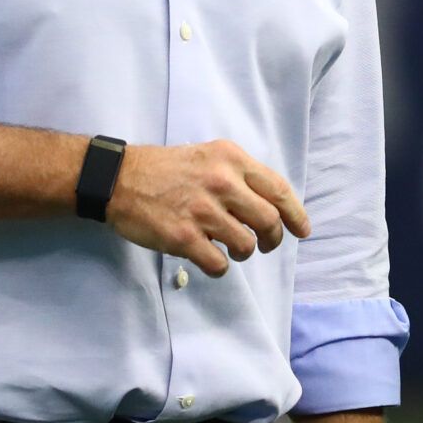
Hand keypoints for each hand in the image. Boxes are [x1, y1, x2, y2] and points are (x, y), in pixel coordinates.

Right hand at [105, 139, 310, 276]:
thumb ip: (239, 175)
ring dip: (244, 252)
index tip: (302, 230)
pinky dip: (221, 267)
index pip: (279, 189)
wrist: (119, 179)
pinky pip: (219, 263)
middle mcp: (222, 182)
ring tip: (233, 250)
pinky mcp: (184, 237)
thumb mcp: (209, 156)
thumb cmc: (167, 169)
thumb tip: (270, 205)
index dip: (296, 214)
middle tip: (266, 245)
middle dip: (273, 239)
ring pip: (247, 245)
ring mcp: (203, 211)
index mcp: (231, 159)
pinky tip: (212, 259)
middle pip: (269, 221)